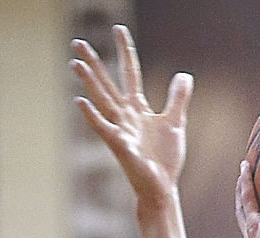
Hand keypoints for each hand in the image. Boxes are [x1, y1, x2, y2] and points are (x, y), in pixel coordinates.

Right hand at [70, 25, 189, 209]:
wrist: (162, 187)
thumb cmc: (165, 159)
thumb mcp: (175, 123)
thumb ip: (178, 98)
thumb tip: (184, 75)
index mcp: (138, 108)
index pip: (129, 72)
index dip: (125, 50)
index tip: (118, 28)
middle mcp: (125, 115)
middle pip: (107, 82)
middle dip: (93, 62)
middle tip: (77, 41)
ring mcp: (120, 129)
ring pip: (102, 99)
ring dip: (89, 82)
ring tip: (75, 63)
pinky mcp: (119, 145)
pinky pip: (102, 127)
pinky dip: (91, 115)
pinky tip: (79, 101)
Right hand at [234, 162, 259, 237]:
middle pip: (253, 216)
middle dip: (253, 199)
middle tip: (256, 181)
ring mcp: (256, 234)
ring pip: (246, 205)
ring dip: (244, 186)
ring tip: (246, 167)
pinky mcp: (255, 226)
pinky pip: (248, 199)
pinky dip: (245, 183)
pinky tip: (246, 166)